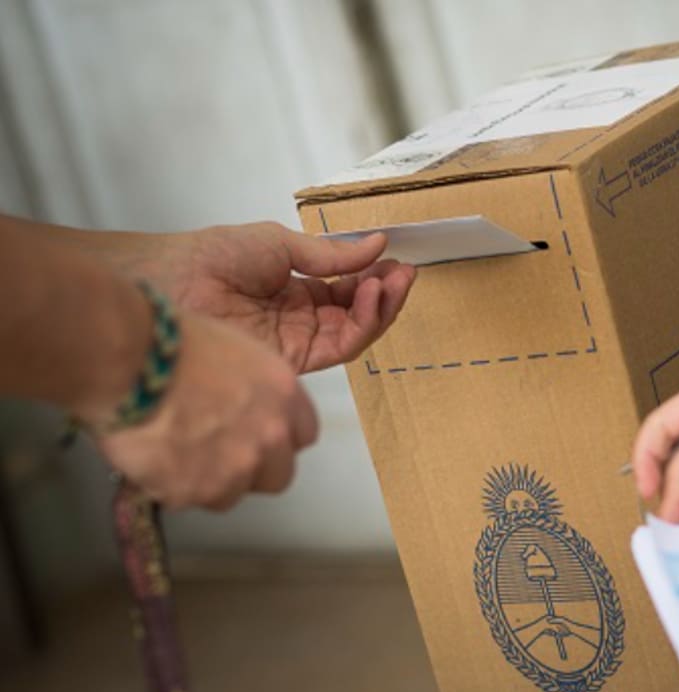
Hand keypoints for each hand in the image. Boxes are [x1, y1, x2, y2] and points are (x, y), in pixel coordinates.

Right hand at [90, 313, 317, 509]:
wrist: (130, 359)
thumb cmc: (173, 340)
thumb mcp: (236, 352)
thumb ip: (253, 390)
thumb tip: (241, 405)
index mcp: (285, 396)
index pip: (303, 436)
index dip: (276, 438)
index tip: (254, 434)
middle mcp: (270, 437)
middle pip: (277, 476)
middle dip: (252, 470)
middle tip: (215, 454)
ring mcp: (235, 469)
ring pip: (231, 494)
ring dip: (207, 482)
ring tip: (172, 453)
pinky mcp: (195, 491)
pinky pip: (185, 499)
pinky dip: (168, 486)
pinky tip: (150, 458)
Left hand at [131, 222, 414, 372]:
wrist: (173, 280)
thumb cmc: (211, 255)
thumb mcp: (280, 244)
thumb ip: (331, 253)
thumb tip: (376, 245)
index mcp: (296, 289)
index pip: (348, 289)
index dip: (375, 277)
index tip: (397, 261)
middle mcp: (300, 318)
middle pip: (358, 314)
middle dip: (385, 294)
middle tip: (405, 274)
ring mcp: (298, 340)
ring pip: (355, 332)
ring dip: (379, 308)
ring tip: (390, 283)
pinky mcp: (293, 360)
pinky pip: (340, 347)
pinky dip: (362, 323)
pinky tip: (368, 296)